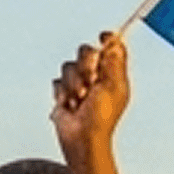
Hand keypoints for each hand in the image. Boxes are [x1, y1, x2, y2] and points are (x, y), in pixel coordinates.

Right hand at [51, 33, 130, 173]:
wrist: (82, 136)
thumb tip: (116, 41)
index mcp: (113, 74)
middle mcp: (97, 76)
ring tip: (80, 99)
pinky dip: (63, 93)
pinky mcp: (64, 91)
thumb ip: (115, 62)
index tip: (104, 37)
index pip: (111, 48)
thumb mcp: (114, 86)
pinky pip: (57, 81)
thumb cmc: (102, 116)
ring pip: (69, 66)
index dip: (108, 40)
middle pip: (86, 51)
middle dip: (86, 66)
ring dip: (74, 84)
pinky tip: (70, 105)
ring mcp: (79, 83)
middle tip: (91, 82)